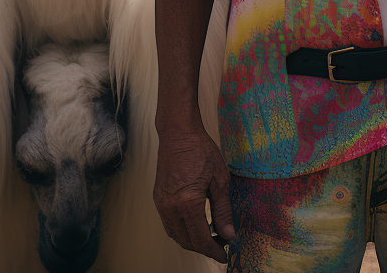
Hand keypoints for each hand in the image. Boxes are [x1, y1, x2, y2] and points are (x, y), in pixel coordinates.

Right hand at [153, 127, 234, 260]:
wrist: (178, 132)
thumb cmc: (201, 150)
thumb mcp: (220, 179)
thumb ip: (223, 210)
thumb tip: (228, 234)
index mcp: (188, 203)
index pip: (201, 239)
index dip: (213, 251)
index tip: (224, 255)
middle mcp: (170, 207)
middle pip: (187, 241)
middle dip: (204, 247)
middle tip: (221, 244)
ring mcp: (161, 204)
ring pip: (176, 235)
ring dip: (192, 241)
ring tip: (210, 236)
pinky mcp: (158, 199)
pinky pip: (169, 224)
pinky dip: (182, 231)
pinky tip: (195, 225)